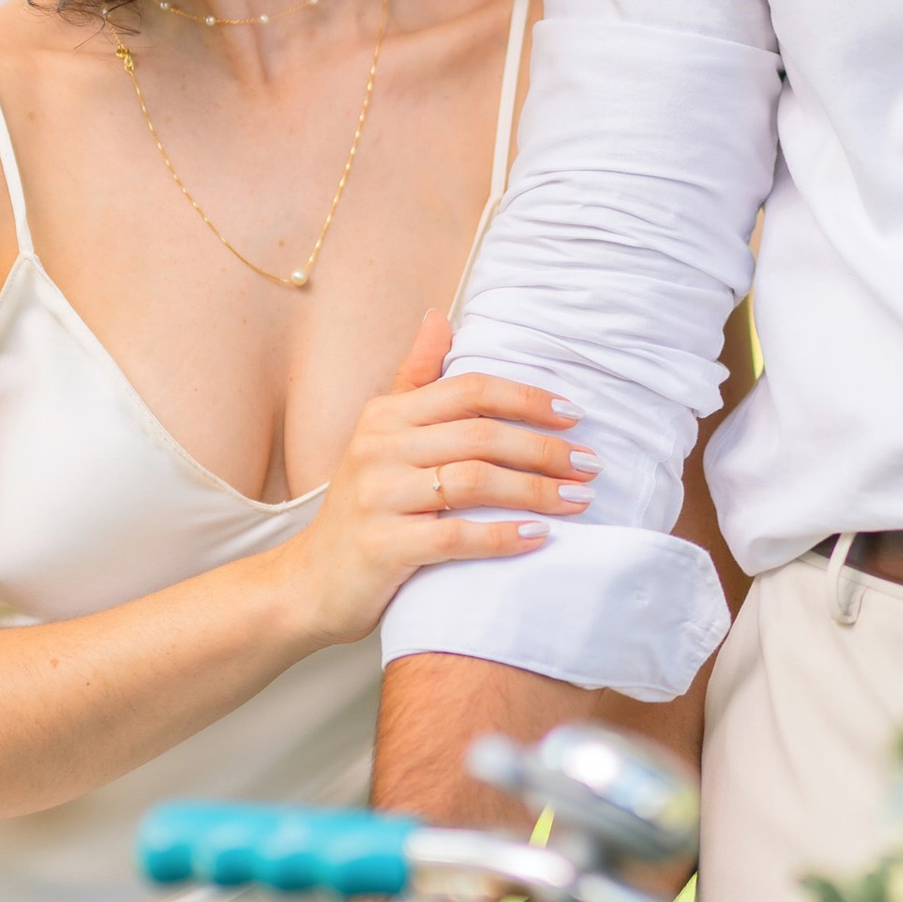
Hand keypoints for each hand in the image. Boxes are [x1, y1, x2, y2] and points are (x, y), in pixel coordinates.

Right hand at [279, 314, 596, 646]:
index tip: (574, 416)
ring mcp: (377, 497)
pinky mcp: (382, 547)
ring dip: (536, 490)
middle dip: (545, 449)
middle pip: (480, 435)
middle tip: (591, 465)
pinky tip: (538, 537)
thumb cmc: (364, 508)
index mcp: (385, 415)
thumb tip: (439, 318)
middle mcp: (377, 448)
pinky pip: (455, 537)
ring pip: (474, 481)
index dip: (527, 398)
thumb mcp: (381, 437)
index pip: (469, 390)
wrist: (311, 583)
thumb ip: (414, 380)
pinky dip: (502, 536)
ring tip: (579, 500)